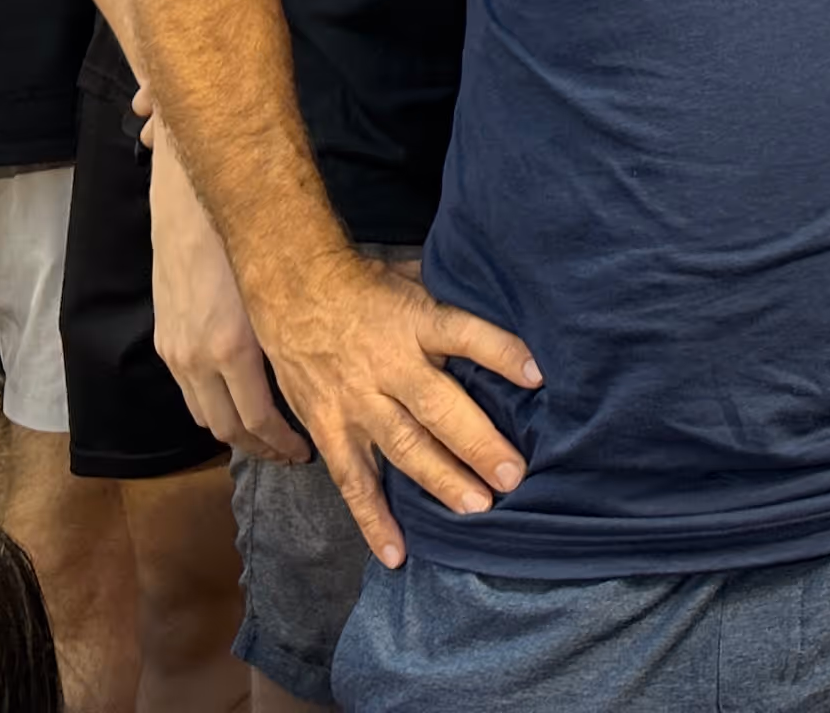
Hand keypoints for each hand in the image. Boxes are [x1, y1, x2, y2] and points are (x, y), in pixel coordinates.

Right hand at [150, 148, 305, 463]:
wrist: (191, 203)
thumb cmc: (246, 236)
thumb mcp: (285, 285)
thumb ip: (303, 328)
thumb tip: (348, 351)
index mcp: (234, 346)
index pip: (258, 419)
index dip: (283, 443)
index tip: (307, 452)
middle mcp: (198, 358)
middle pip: (227, 429)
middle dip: (260, 448)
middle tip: (289, 453)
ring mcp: (176, 352)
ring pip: (204, 417)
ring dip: (233, 433)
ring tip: (264, 437)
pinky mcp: (164, 341)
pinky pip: (188, 393)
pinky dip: (211, 408)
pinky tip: (233, 402)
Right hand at [251, 244, 539, 569]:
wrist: (291, 288)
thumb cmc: (366, 284)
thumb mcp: (412, 277)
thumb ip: (450, 302)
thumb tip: (506, 309)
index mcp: (415, 321)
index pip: (465, 335)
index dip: (502, 353)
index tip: (538, 377)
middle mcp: (387, 364)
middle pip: (437, 407)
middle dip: (477, 443)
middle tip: (513, 475)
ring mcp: (355, 401)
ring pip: (402, 447)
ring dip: (441, 480)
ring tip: (479, 507)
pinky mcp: (327, 428)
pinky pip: (352, 480)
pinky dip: (373, 520)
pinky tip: (397, 553)